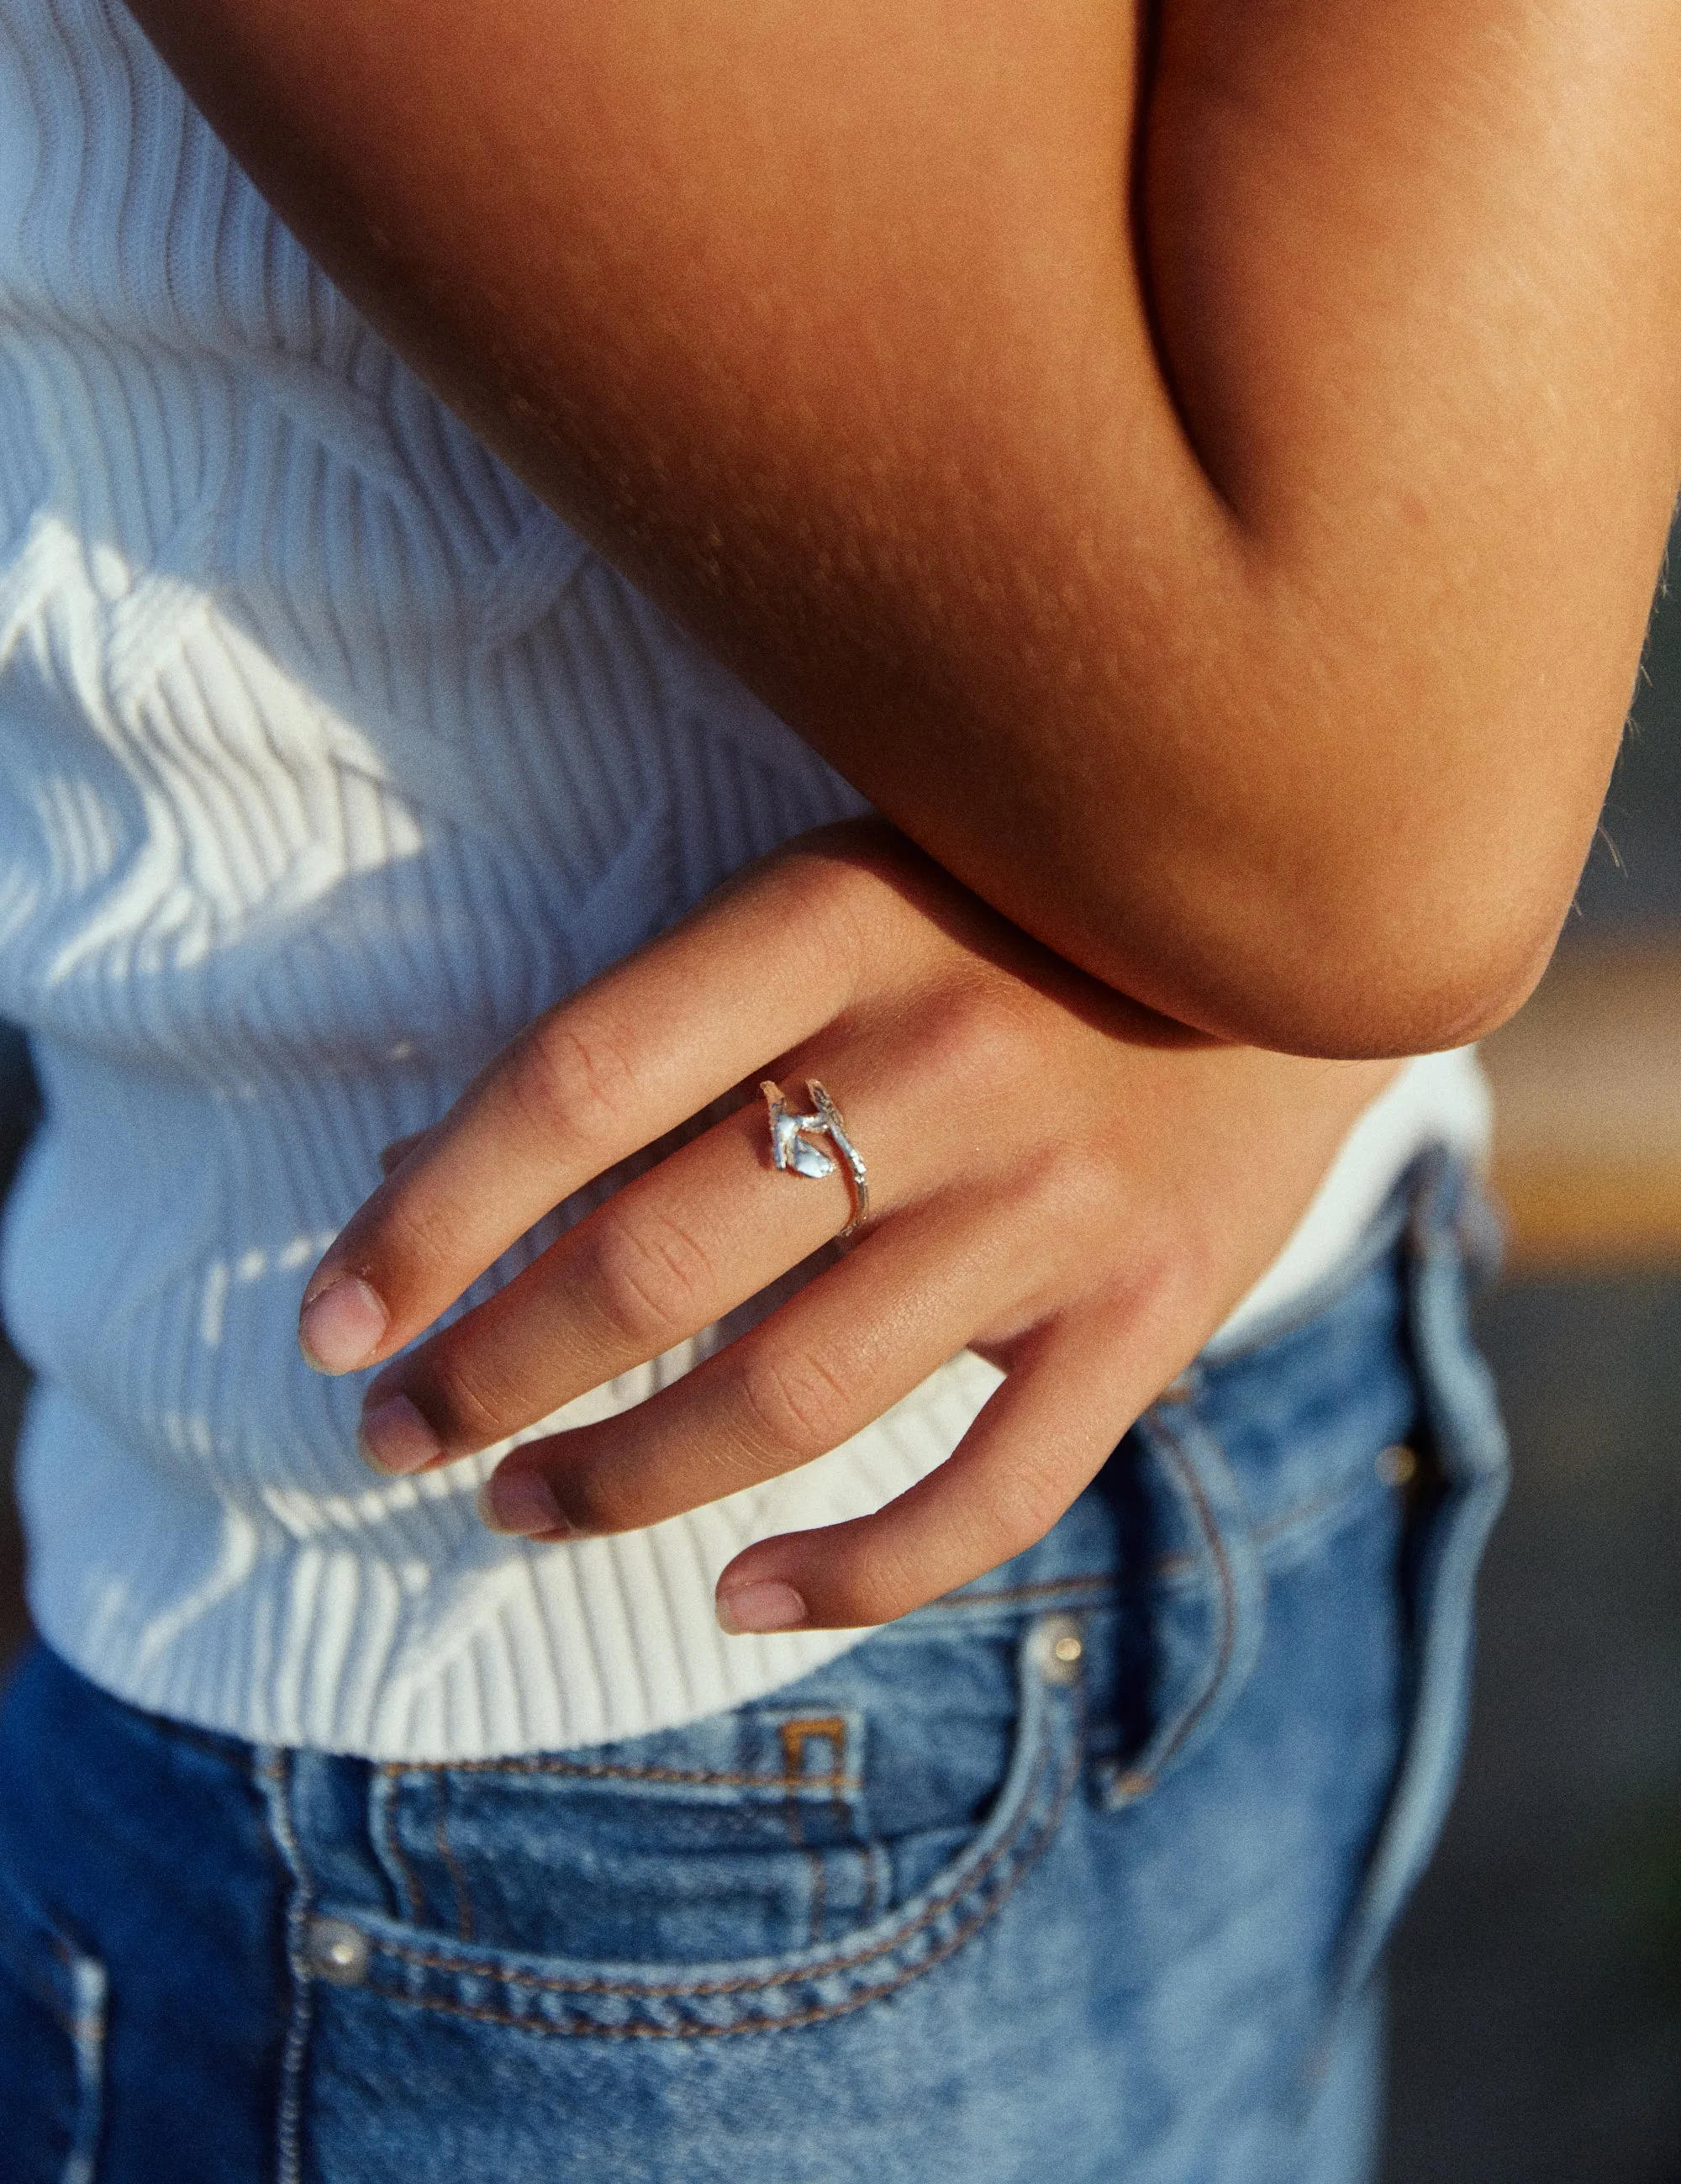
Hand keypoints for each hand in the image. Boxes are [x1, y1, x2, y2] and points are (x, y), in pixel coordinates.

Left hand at [297, 822, 1394, 1631]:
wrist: (1323, 898)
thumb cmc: (1031, 889)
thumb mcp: (860, 869)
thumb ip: (698, 1007)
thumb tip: (462, 1177)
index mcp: (838, 915)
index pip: (571, 1086)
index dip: (426, 1221)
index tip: (329, 1322)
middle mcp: (939, 1061)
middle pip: (653, 1268)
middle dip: (489, 1378)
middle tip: (394, 1437)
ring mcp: (1053, 1201)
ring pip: (786, 1400)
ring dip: (620, 1483)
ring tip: (520, 1507)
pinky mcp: (1151, 1309)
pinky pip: (987, 1492)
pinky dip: (852, 1574)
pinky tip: (741, 1601)